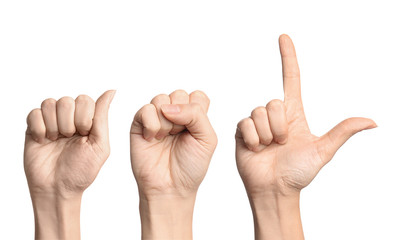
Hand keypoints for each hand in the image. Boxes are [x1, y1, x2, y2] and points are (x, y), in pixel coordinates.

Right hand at [24, 90, 114, 239]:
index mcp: (87, 120)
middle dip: (69, 123)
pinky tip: (44, 141)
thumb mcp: (99, 144)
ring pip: (49, 103)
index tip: (84, 134)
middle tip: (69, 139)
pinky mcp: (34, 128)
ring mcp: (51, 122)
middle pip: (66, 100)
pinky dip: (40, 128)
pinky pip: (34, 113)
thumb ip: (102, 116)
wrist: (58, 189)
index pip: (85, 100)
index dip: (84, 117)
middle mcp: (69, 118)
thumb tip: (111, 91)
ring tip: (57, 141)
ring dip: (54, 125)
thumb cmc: (82, 170)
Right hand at [130, 90, 216, 239]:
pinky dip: (151, 124)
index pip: (197, 96)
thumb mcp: (207, 138)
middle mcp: (176, 114)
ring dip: (166, 121)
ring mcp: (157, 118)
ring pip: (161, 99)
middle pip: (178, 94)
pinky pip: (145, 109)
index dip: (196, 110)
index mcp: (194, 116)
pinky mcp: (140, 124)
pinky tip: (153, 138)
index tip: (195, 130)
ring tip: (166, 138)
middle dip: (181, 116)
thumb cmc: (190, 166)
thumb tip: (168, 107)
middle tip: (179, 135)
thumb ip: (196, 114)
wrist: (170, 187)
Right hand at [235, 35, 375, 238]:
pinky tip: (257, 149)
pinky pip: (245, 123)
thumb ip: (342, 132)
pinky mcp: (243, 131)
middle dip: (279, 126)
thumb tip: (371, 121)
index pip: (291, 79)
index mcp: (294, 114)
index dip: (288, 58)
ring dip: (267, 135)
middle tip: (282, 143)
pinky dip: (254, 139)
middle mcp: (275, 116)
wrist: (274, 189)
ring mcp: (258, 123)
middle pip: (273, 101)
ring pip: (259, 112)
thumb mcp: (322, 151)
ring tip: (270, 148)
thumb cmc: (298, 172)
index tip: (284, 38)